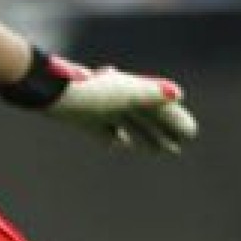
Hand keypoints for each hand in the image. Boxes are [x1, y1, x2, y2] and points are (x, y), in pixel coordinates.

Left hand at [46, 59, 198, 153]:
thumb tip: (177, 93)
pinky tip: (117, 144)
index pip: (162, 107)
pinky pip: (103, 130)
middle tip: (177, 148)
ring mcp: (101, 108)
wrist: (49, 91)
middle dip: (163, 131)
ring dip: (144, 136)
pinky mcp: (83, 118)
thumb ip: (151, 93)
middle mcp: (119, 98)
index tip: (190, 134)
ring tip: (157, 150)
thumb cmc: (90, 90)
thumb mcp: (124, 93)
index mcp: (133, 91)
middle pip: (147, 117)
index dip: (176, 120)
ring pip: (129, 124)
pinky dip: (113, 137)